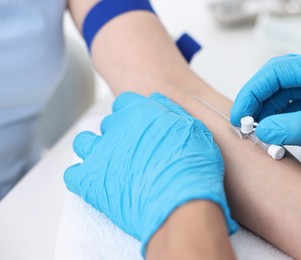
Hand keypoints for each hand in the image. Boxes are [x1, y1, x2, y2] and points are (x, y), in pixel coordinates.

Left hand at [64, 92, 237, 254]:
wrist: (180, 203)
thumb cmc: (192, 167)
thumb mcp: (193, 130)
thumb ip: (171, 111)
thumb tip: (155, 99)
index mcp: (139, 112)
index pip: (125, 103)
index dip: (133, 115)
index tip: (140, 127)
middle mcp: (116, 129)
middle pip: (109, 124)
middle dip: (118, 134)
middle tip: (134, 152)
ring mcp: (100, 154)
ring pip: (84, 142)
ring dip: (94, 150)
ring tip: (110, 164)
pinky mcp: (90, 181)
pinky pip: (73, 175)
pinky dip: (82, 179)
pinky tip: (99, 185)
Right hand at [230, 50, 300, 156]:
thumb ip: (296, 128)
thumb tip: (263, 131)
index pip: (276, 72)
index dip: (251, 92)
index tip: (239, 116)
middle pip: (278, 81)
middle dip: (257, 102)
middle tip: (244, 125)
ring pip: (287, 96)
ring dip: (269, 113)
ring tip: (258, 133)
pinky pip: (298, 109)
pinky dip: (283, 121)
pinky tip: (276, 134)